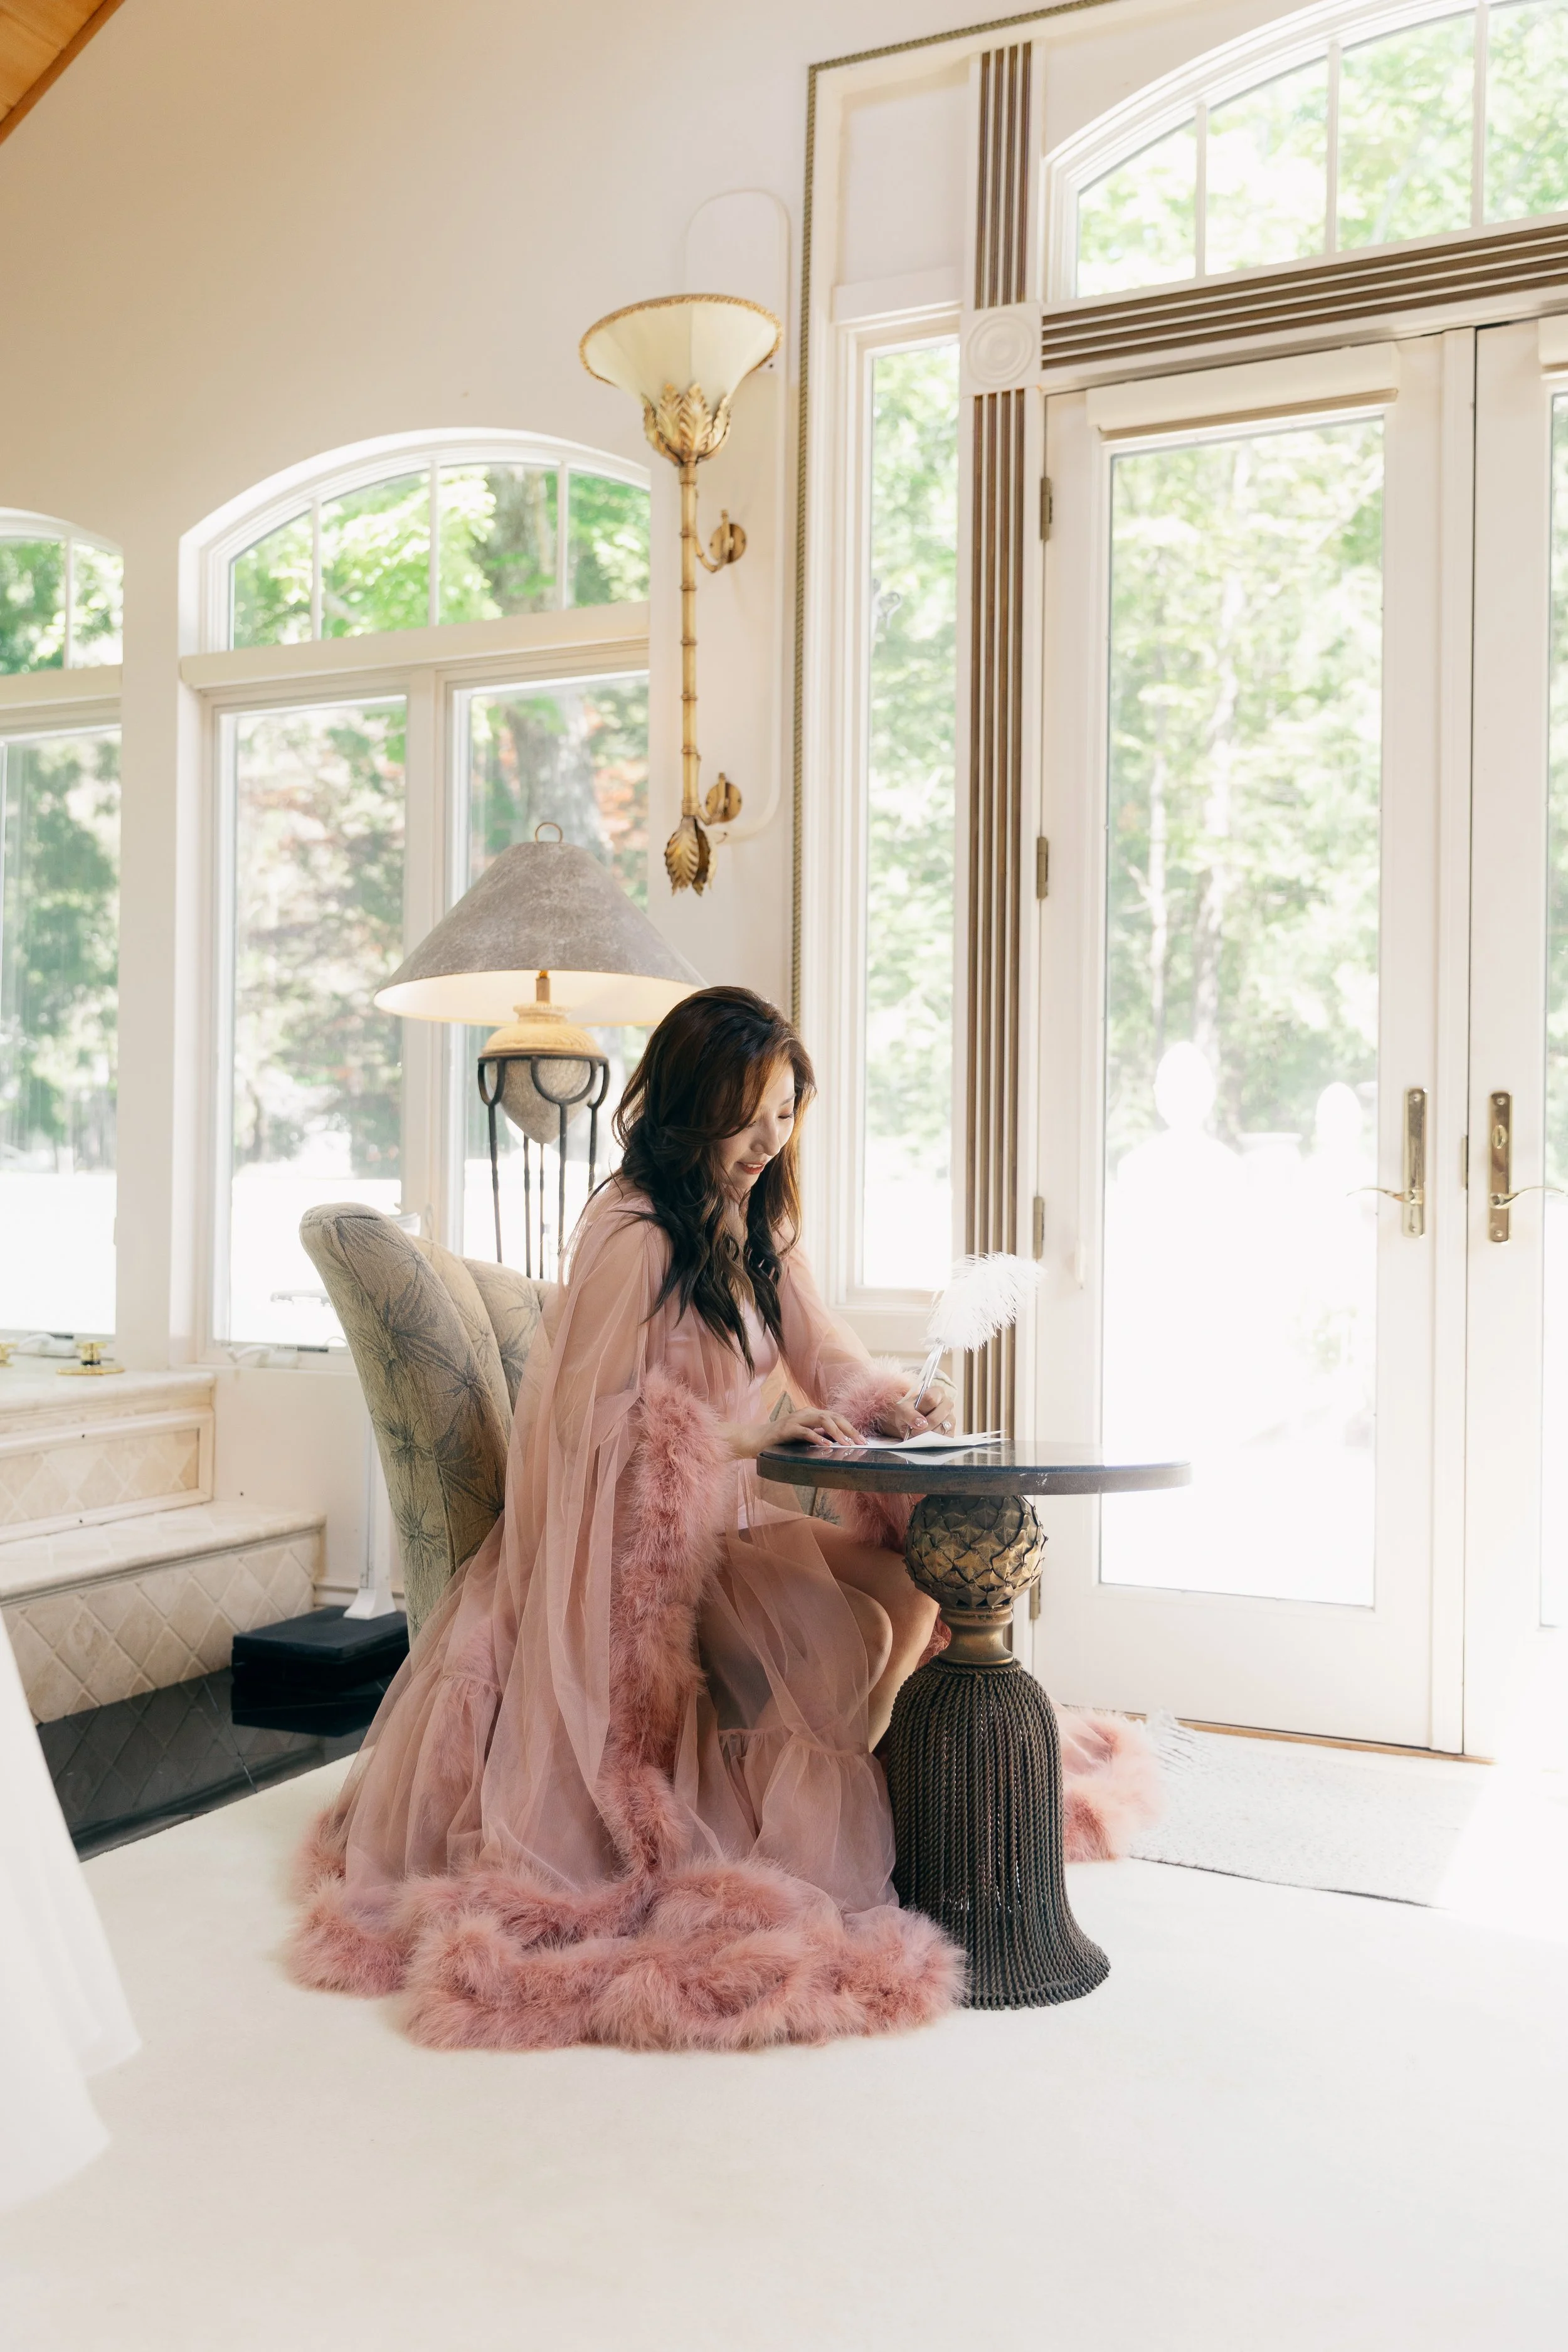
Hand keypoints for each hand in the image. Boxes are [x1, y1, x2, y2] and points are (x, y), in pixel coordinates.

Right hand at [723, 1406, 865, 1459]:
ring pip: (822, 1420)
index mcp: (812, 1414)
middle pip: (834, 1416)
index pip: (837, 1417)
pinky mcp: (786, 1428)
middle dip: (850, 1430)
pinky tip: (826, 1446)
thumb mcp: (804, 1437)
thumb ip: (819, 1437)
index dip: (851, 1428)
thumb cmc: (781, 1440)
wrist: (755, 1439)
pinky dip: (817, 1438)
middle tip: (861, 1443)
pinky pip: (805, 1431)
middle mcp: (806, 1413)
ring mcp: (796, 1419)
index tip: (864, 1440)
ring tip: (846, 1444)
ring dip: (837, 1432)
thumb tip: (838, 1443)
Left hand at [875, 1374, 956, 1439]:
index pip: (931, 1398)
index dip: (920, 1410)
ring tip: (919, 1434)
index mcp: (937, 1392)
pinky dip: (932, 1441)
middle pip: (937, 1417)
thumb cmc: (909, 1412)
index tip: (914, 1417)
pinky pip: (944, 1439)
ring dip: (927, 1435)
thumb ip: (909, 1414)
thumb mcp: (903, 1409)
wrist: (912, 1422)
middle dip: (923, 1427)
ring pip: (941, 1429)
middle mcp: (947, 1404)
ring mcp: (951, 1418)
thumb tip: (921, 1423)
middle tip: (914, 1431)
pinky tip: (926, 1439)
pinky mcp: (952, 1432)